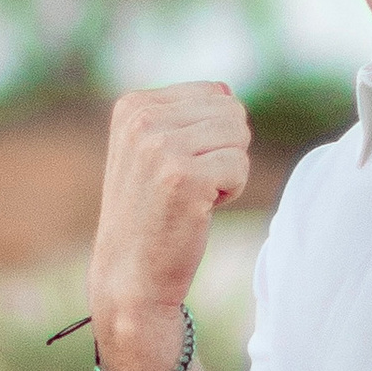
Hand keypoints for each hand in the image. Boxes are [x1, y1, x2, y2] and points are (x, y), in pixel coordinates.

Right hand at [90, 85, 249, 370]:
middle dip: (223, 152)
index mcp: (132, 106)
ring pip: (239, 137)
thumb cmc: (151, 217)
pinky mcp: (183, 177)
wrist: (131, 278)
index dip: (211, 137)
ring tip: (191, 198)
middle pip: (231, 112)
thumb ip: (185, 116)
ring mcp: (160, 147)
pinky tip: (198, 212)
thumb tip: (229, 92)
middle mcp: (142, 120)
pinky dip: (230, 193)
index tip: (176, 169)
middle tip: (188, 187)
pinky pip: (240, 166)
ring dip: (226, 173)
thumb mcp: (152, 153)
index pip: (214, 93)